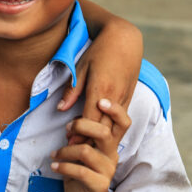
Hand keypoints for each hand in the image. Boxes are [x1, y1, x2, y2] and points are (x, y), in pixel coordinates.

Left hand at [51, 99, 131, 191]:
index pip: (123, 123)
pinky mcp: (99, 185)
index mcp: (109, 142)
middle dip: (81, 126)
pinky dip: (63, 166)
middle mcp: (112, 154)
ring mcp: (107, 170)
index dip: (115, 110)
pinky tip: (55, 166)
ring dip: (65, 150)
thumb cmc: (81, 169)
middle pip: (103, 132)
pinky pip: (80, 171)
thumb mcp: (81, 148)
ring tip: (55, 154)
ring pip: (85, 151)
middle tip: (67, 130)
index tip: (100, 101)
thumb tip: (71, 120)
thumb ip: (81, 133)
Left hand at [57, 10, 141, 143]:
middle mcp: (115, 96)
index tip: (68, 144)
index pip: (90, 119)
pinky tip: (100, 134)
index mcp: (101, 90)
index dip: (80, 134)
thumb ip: (72, 90)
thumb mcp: (81, 68)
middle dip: (89, 140)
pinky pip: (120, 118)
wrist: (125, 40)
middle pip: (103, 127)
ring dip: (100, 137)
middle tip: (74, 151)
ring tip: (85, 146)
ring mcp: (125, 97)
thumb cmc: (98, 51)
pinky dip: (110, 128)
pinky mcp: (130, 96)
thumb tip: (62, 109)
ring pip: (114, 126)